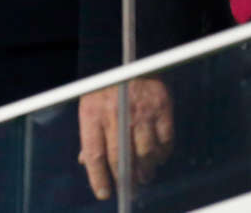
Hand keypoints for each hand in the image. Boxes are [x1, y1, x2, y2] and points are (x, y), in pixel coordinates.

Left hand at [77, 78, 172, 199]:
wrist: (129, 58)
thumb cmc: (105, 86)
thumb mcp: (89, 104)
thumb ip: (89, 134)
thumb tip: (86, 161)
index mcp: (93, 112)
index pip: (94, 153)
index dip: (98, 176)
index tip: (103, 192)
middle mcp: (116, 113)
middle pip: (121, 157)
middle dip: (125, 177)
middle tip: (130, 185)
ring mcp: (140, 111)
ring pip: (145, 153)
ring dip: (146, 169)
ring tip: (145, 174)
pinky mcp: (161, 108)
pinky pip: (165, 141)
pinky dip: (162, 153)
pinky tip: (158, 156)